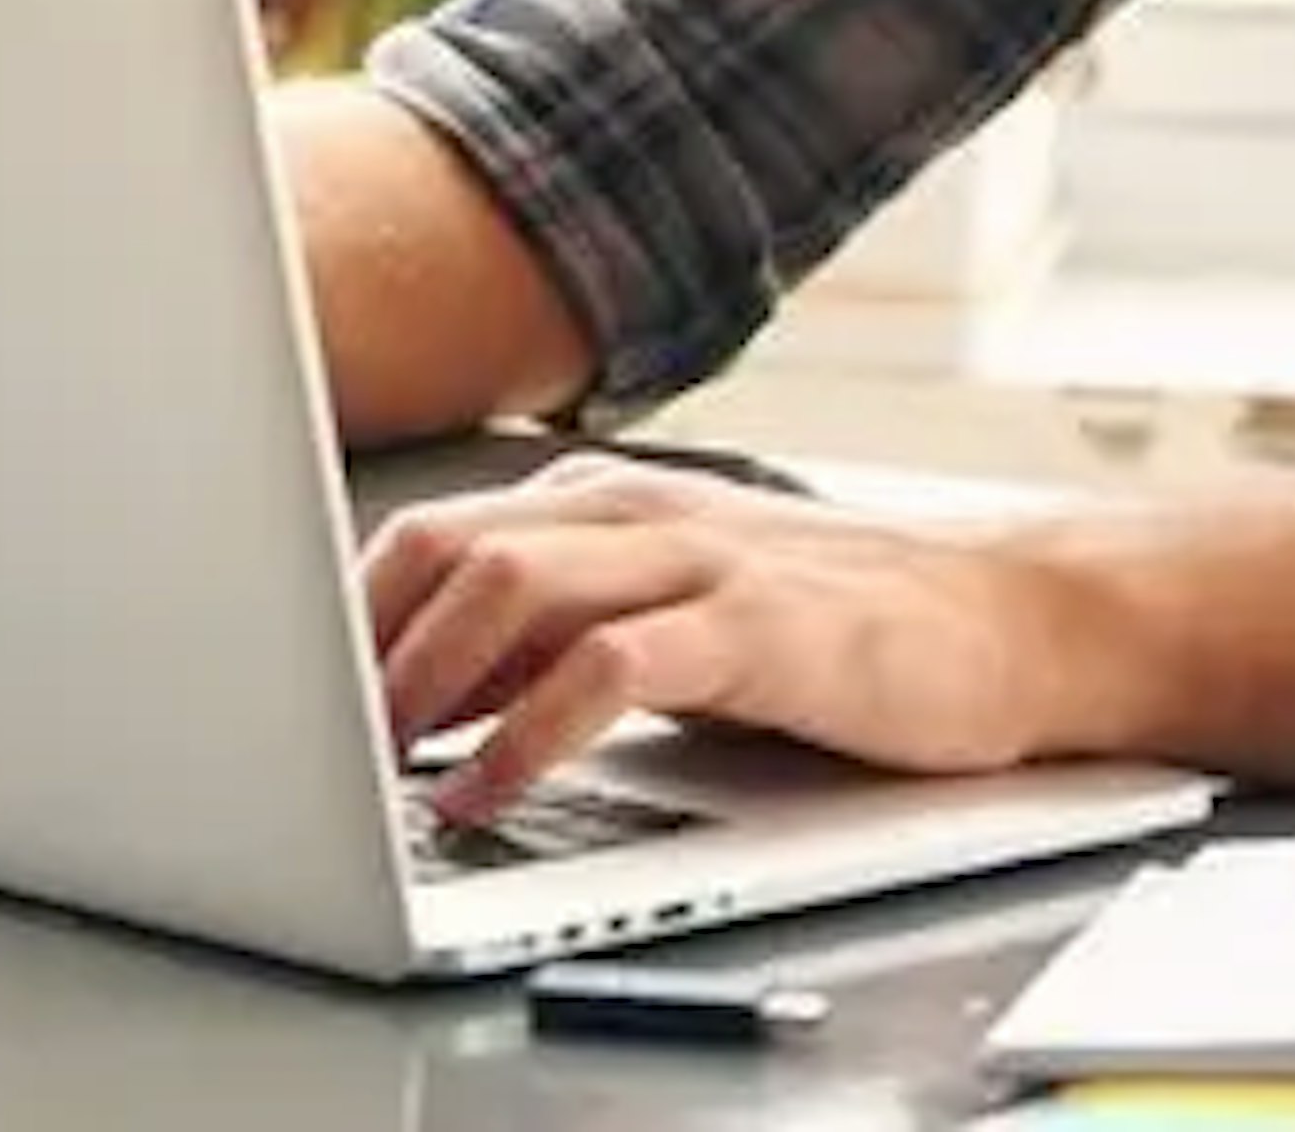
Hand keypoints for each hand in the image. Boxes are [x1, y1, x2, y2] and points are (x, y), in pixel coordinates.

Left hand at [361, 451, 1074, 824]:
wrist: (1015, 619)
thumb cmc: (835, 630)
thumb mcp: (671, 612)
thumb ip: (552, 637)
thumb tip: (413, 698)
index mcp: (604, 502)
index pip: (432, 532)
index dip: (341, 612)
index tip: (279, 692)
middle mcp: (638, 513)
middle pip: (448, 545)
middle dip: (358, 643)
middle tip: (302, 737)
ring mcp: (700, 563)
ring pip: (512, 585)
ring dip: (421, 682)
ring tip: (368, 768)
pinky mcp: (758, 630)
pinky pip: (608, 668)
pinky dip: (526, 733)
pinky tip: (486, 791)